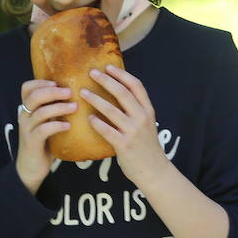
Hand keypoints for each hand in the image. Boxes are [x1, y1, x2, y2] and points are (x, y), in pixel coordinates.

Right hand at [15, 79, 75, 193]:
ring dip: (59, 107)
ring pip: (40, 112)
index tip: (57, 83)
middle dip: (53, 92)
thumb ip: (55, 110)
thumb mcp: (48, 122)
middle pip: (34, 96)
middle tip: (70, 92)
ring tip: (74, 107)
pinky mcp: (32, 142)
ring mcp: (27, 129)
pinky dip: (57, 125)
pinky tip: (68, 126)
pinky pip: (43, 130)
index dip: (41, 82)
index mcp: (28, 109)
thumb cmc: (44, 143)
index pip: (27, 87)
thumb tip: (79, 95)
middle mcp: (24, 116)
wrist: (31, 168)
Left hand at [80, 66, 167, 187]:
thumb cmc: (146, 147)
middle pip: (123, 93)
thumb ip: (135, 111)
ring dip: (96, 99)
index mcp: (148, 111)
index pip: (136, 86)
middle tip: (91, 73)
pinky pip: (107, 130)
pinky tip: (88, 118)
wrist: (154, 171)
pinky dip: (97, 122)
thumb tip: (116, 95)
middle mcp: (142, 118)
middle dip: (106, 81)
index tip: (108, 66)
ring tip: (83, 92)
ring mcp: (133, 132)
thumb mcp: (146, 125)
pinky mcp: (124, 145)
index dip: (122, 74)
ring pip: (112, 110)